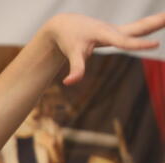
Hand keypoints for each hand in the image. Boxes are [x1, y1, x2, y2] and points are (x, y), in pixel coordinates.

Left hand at [44, 12, 164, 84]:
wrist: (65, 24)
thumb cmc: (69, 39)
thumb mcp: (73, 54)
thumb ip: (76, 69)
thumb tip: (68, 83)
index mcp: (105, 33)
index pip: (124, 41)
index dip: (139, 44)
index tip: (156, 45)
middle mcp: (115, 30)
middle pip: (140, 26)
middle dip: (157, 21)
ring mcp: (118, 30)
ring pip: (142, 25)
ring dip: (159, 20)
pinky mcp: (118, 32)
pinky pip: (139, 28)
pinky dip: (152, 25)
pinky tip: (164, 20)